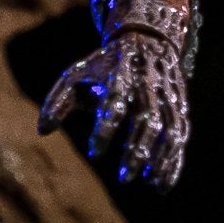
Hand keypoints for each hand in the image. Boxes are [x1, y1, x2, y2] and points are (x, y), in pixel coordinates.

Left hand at [37, 29, 189, 187]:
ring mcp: (167, 95)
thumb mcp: (76, 75)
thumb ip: (57, 101)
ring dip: (161, 157)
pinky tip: (162, 184)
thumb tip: (42, 131)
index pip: (114, 101)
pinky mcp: (180, 105)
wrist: (146, 38)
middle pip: (148, 119)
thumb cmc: (103, 65)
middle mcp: (148, 84)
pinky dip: (174, 160)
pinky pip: (181, 134)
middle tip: (123, 178)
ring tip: (149, 182)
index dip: (105, 128)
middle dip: (137, 149)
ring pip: (171, 128)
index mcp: (120, 73)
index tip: (94, 153)